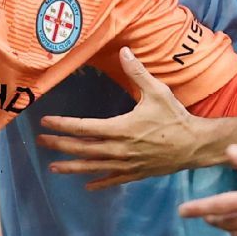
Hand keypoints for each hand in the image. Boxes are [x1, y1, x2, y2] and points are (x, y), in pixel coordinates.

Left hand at [38, 47, 219, 189]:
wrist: (195, 145)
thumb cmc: (175, 117)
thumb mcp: (157, 91)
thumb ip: (137, 72)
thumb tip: (125, 50)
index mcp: (121, 128)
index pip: (84, 127)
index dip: (63, 125)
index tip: (45, 122)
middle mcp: (120, 149)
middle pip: (83, 148)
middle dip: (60, 145)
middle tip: (41, 142)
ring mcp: (127, 164)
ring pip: (93, 167)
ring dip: (72, 167)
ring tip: (53, 168)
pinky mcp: (136, 173)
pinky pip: (113, 179)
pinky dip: (99, 182)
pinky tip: (87, 185)